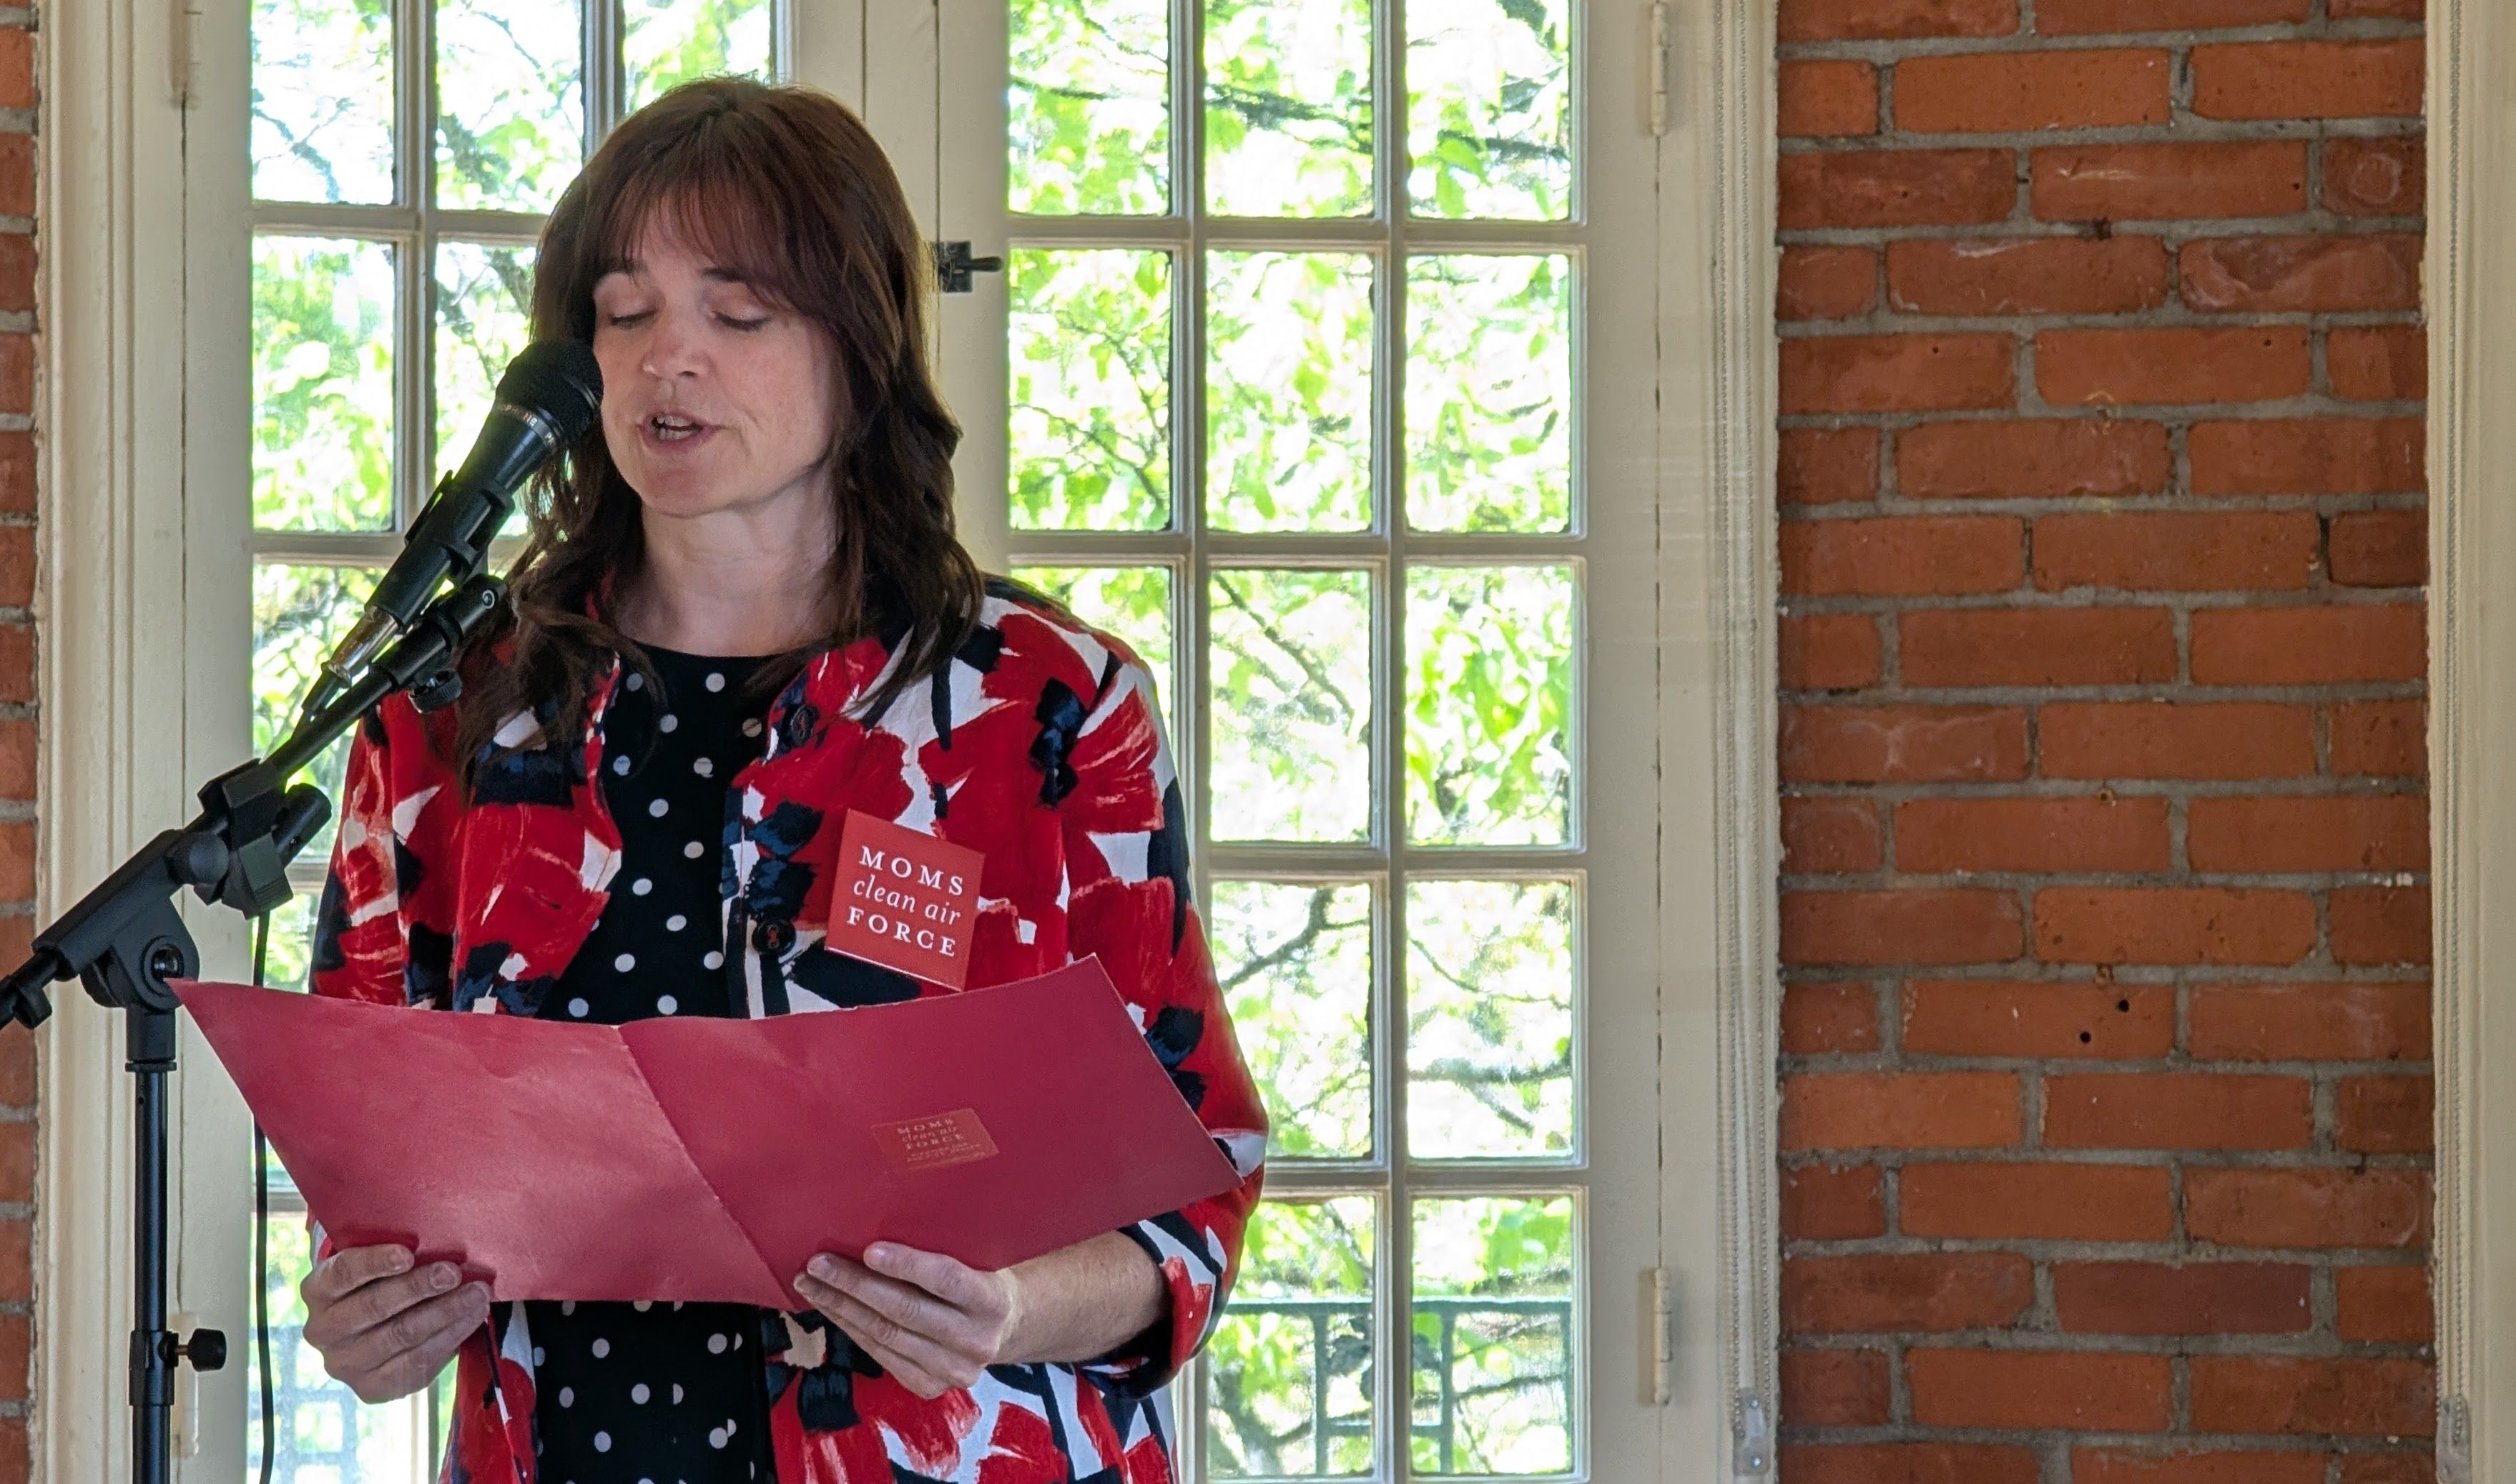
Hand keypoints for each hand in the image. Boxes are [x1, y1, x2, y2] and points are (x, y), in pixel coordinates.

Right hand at [299, 1245, 491, 1403]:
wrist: (372, 1331)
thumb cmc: (380, 1283)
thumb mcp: (376, 1263)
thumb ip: (396, 1254)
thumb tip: (442, 1241)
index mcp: (318, 1291)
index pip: (343, 1273)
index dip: (375, 1263)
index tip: (408, 1254)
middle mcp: (323, 1331)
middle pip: (374, 1306)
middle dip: (419, 1287)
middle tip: (454, 1273)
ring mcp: (344, 1364)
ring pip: (400, 1335)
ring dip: (445, 1312)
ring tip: (476, 1294)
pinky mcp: (371, 1388)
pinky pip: (416, 1362)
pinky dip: (449, 1337)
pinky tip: (471, 1319)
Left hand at [792, 1244, 1022, 1398]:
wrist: (1002, 1328)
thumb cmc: (980, 1279)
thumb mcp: (977, 1259)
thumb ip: (942, 1249)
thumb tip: (878, 1226)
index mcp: (993, 1301)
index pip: (946, 1279)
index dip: (906, 1265)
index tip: (868, 1250)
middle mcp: (976, 1341)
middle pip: (905, 1311)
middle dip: (854, 1285)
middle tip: (818, 1264)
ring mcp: (952, 1370)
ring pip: (885, 1335)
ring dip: (841, 1308)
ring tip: (811, 1284)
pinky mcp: (929, 1386)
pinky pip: (880, 1354)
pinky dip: (851, 1329)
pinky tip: (832, 1309)